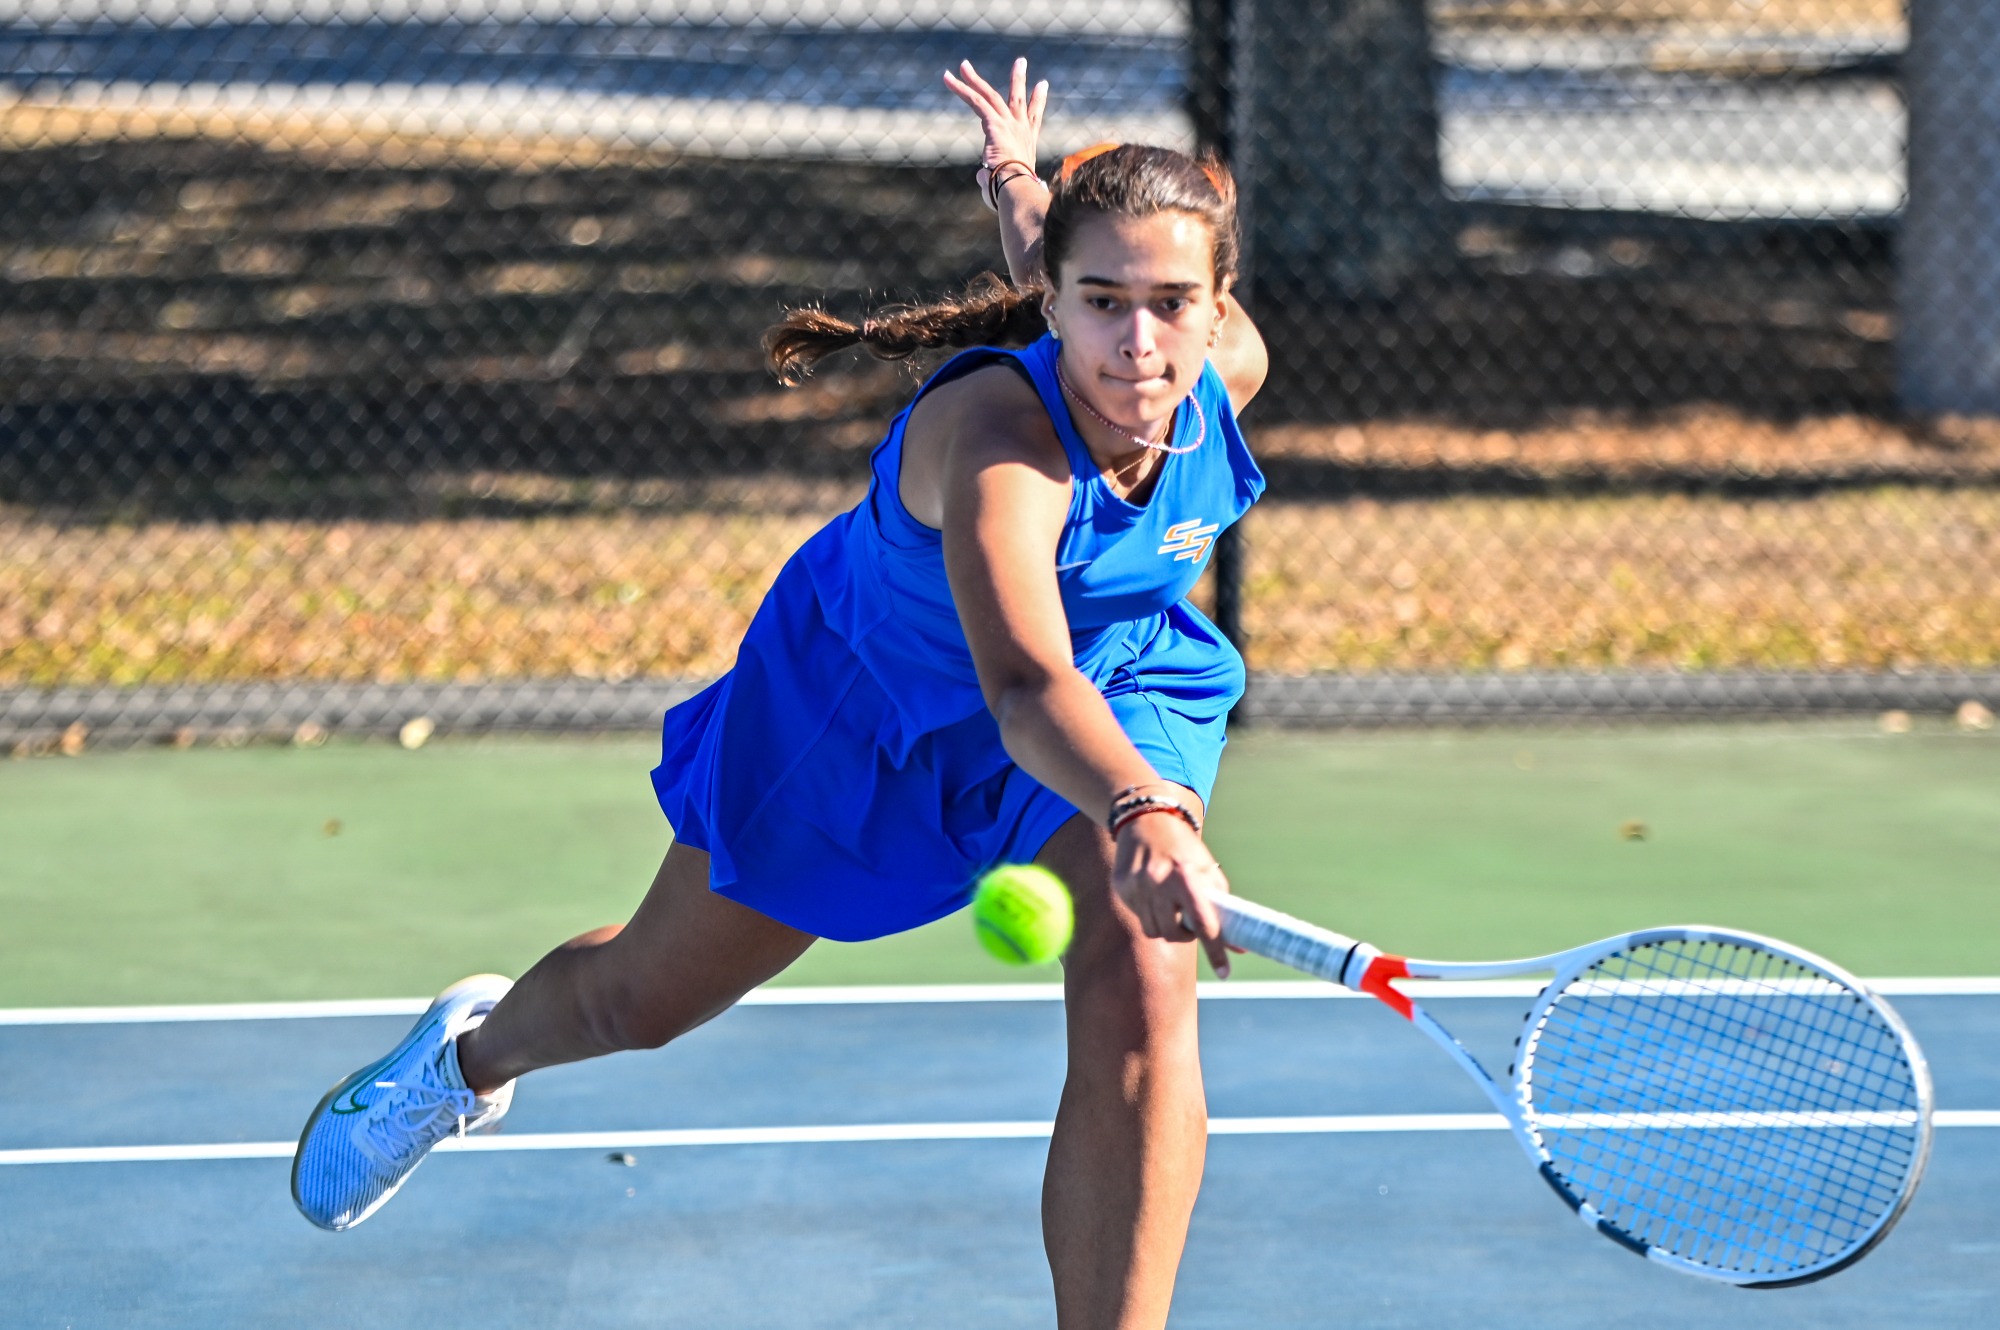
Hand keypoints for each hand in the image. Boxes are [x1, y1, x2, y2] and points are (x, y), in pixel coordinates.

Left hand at [943, 57, 1048, 186]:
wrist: (1017, 188)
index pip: (1034, 118)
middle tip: (1020, 61)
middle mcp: (1020, 129)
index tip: (1042, 85)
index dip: (1038, 101)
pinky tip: (947, 78)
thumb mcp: (1003, 186)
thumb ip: (991, 179)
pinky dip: (960, 88)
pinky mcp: (994, 123)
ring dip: (974, 79)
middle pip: (1018, 99)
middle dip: (1018, 79)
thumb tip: (982, 178)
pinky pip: (975, 100)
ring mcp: (1008, 124)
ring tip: (963, 65)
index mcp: (1027, 143)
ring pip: (990, 95)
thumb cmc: (1012, 193)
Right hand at [1112, 811, 1232, 977]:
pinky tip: (1152, 890)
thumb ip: (1222, 907)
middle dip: (1185, 935)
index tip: (1225, 973)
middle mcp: (1157, 881)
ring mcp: (1135, 885)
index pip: (1203, 923)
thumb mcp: (1207, 871)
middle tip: (1190, 921)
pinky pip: (1138, 916)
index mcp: (1185, 876)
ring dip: (1166, 925)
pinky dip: (1149, 911)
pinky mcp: (1120, 887)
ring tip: (1171, 903)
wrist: (1147, 819)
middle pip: (1174, 934)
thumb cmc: (1185, 848)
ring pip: (1153, 930)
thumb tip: (1240, 945)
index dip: (1215, 950)